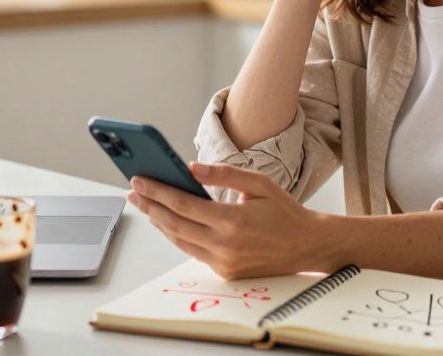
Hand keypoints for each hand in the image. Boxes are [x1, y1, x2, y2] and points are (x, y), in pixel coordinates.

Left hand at [127, 162, 334, 279]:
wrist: (309, 246)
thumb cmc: (285, 213)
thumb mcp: (259, 184)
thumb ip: (223, 175)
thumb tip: (191, 169)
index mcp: (232, 221)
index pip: (183, 205)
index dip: (157, 192)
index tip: (139, 180)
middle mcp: (225, 246)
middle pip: (174, 225)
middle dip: (150, 206)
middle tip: (133, 192)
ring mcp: (224, 263)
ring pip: (180, 241)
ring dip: (160, 223)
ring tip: (146, 205)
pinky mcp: (226, 272)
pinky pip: (194, 252)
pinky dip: (178, 236)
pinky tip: (169, 222)